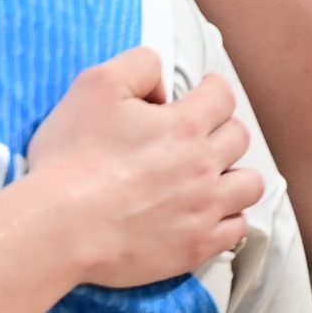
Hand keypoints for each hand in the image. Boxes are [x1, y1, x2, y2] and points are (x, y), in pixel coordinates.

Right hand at [26, 48, 258, 288]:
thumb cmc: (73, 155)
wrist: (61, 225)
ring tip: (209, 176)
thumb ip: (138, 65)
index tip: (200, 94)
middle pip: (239, 138)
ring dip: (233, 175)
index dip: (211, 90)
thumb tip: (162, 81)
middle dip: (220, 129)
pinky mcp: (196, 247)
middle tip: (194, 135)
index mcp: (185, 125)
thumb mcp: (94, 86)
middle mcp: (204, 166)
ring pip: (249, 186)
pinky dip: (226, 218)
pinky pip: (236, 230)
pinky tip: (203, 213)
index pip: (223, 96)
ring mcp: (204, 210)